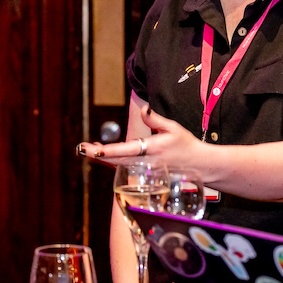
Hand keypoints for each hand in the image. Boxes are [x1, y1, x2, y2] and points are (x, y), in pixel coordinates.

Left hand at [77, 106, 202, 168]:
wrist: (201, 166)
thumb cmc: (187, 145)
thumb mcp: (173, 128)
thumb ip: (155, 119)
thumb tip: (144, 109)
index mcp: (151, 149)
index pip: (124, 150)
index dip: (107, 151)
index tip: (92, 149)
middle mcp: (146, 162)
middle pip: (116, 160)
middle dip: (97, 155)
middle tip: (81, 148)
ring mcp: (145, 170)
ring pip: (119, 165)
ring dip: (103, 158)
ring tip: (88, 149)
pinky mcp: (146, 173)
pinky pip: (126, 167)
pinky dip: (113, 161)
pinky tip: (104, 155)